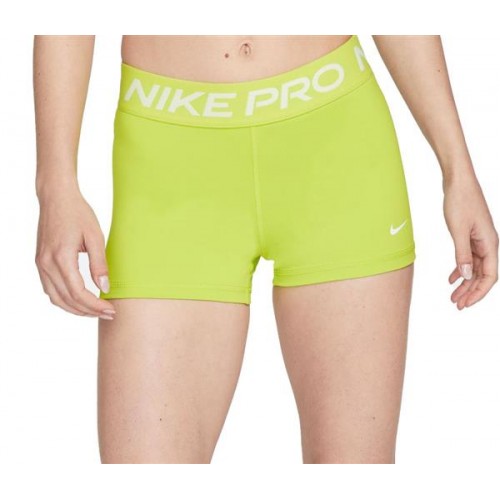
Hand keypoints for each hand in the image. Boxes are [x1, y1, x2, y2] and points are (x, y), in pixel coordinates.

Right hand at [35, 184, 115, 318]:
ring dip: (75, 309)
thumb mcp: (95, 236)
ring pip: (56, 298)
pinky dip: (64, 300)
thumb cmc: (78, 213)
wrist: (56, 198)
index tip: (111, 309)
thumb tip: (104, 288)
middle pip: (67, 299)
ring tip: (95, 311)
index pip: (78, 292)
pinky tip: (79, 300)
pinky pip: (50, 289)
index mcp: (61, 257)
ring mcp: (40, 264)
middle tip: (108, 314)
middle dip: (89, 311)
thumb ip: (99, 264)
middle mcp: (46, 264)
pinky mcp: (40, 262)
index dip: (95, 305)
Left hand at [443, 172, 498, 308]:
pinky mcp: (471, 235)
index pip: (489, 276)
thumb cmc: (460, 202)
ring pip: (474, 268)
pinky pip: (468, 258)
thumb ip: (462, 254)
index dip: (478, 292)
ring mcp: (480, 240)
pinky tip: (451, 278)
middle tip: (456, 305)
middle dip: (470, 291)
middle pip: (482, 275)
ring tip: (452, 296)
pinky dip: (460, 269)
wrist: (458, 182)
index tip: (465, 304)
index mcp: (490, 244)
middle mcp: (488, 244)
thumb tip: (466, 276)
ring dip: (464, 283)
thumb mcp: (458, 230)